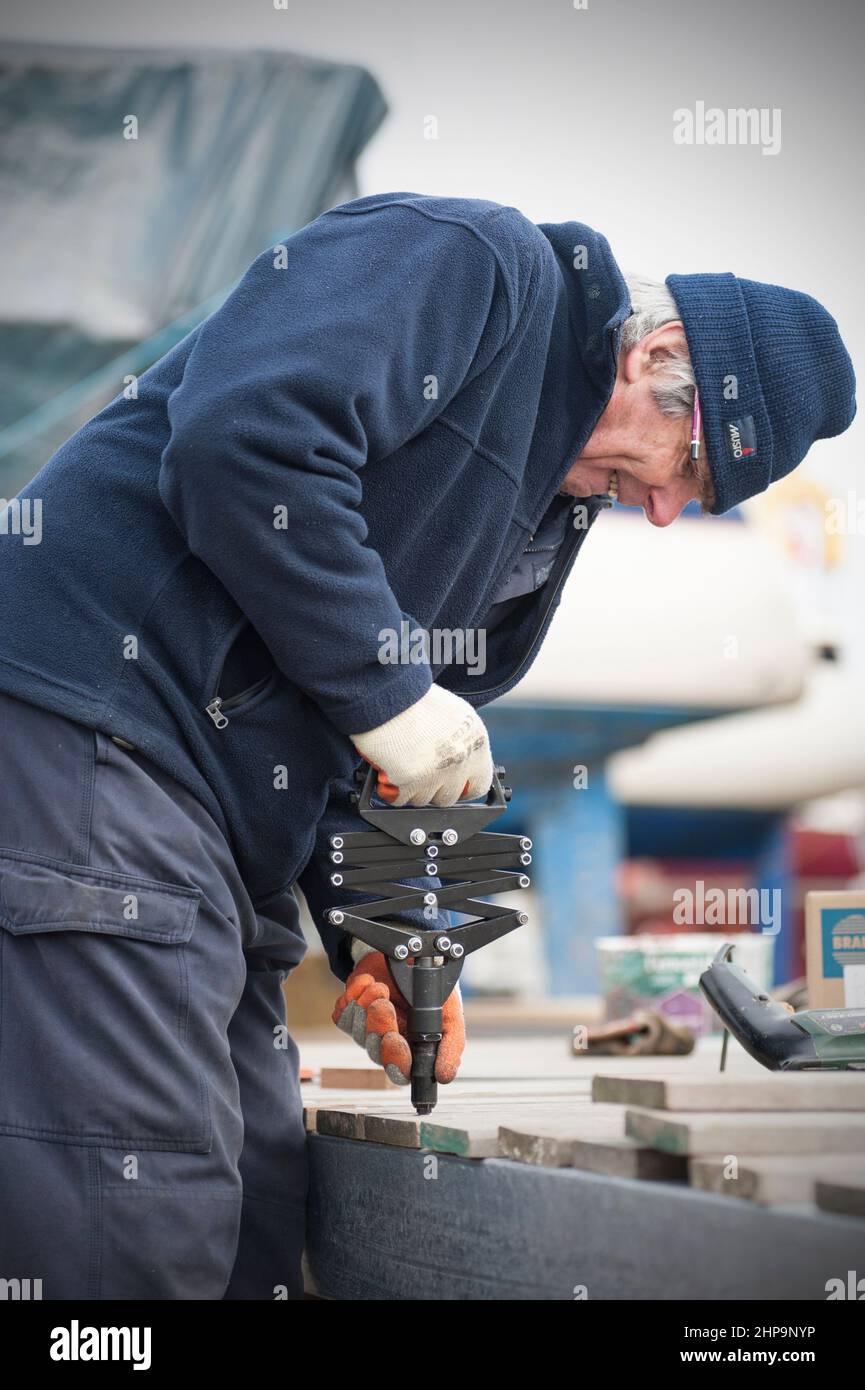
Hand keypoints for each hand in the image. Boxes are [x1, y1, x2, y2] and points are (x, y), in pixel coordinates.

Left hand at [331, 942, 465, 1083]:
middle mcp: (386, 1044)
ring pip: (358, 1032)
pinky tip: (368, 982)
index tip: (394, 1039)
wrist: (407, 953)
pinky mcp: (348, 1015)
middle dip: (379, 1027)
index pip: (400, 1071)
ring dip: (367, 1005)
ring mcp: (365, 1031)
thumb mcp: (449, 1012)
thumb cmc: (429, 986)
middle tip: (384, 1005)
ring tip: (380, 986)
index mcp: (411, 1049)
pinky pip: (342, 1015)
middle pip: (375, 1052)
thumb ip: (451, 1045)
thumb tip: (445, 1076)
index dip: (395, 1061)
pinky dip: (354, 995)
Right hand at [350, 684, 492, 806]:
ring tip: (402, 764)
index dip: (462, 787)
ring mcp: (435, 776)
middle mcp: (459, 763)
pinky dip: (391, 790)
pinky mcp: (408, 783)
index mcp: (476, 746)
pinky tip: (389, 771)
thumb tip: (462, 764)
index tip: (451, 784)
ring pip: (423, 800)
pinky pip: (399, 800)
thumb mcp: (456, 714)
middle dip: (433, 788)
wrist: (389, 693)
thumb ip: (462, 742)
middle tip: (420, 771)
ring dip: (411, 788)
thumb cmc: (417, 698)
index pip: (479, 785)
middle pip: (448, 797)